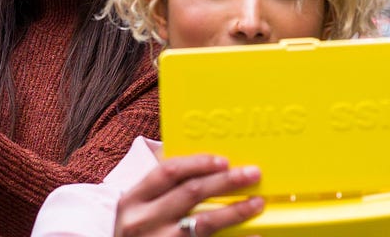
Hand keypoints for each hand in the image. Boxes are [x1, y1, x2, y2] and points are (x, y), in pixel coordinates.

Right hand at [114, 154, 263, 236]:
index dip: (199, 163)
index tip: (224, 160)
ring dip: (235, 211)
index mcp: (133, 199)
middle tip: (252, 174)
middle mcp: (144, 221)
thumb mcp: (137, 206)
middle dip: (226, 181)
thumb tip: (198, 161)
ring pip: (203, 224)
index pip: (168, 172)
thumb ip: (160, 184)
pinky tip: (253, 235)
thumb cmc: (135, 230)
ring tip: (257, 203)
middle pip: (191, 194)